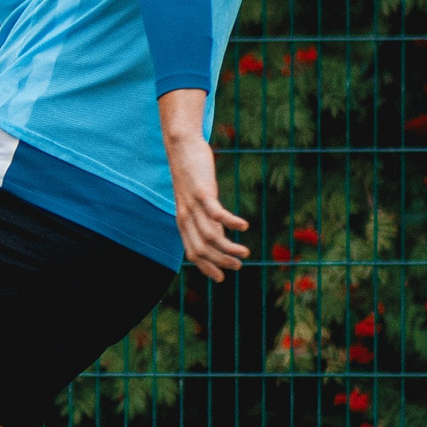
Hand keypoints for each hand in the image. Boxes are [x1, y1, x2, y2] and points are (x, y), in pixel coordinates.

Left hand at [161, 89, 248, 280]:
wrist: (182, 147)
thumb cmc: (192, 175)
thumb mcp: (199, 201)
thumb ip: (206, 219)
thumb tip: (219, 237)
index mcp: (183, 221)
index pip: (192, 252)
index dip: (206, 267)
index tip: (221, 278)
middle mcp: (185, 216)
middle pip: (201, 249)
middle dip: (220, 262)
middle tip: (239, 266)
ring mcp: (193, 205)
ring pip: (209, 236)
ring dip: (228, 247)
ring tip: (245, 252)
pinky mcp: (202, 192)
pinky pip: (216, 213)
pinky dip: (230, 222)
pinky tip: (244, 225)